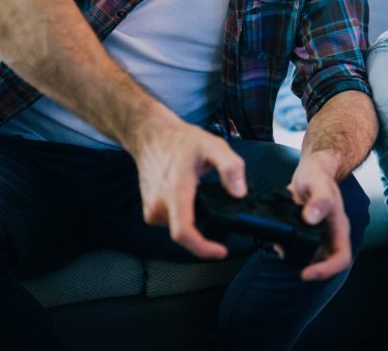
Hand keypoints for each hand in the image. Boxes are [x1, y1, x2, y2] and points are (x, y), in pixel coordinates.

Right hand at [127, 110, 245, 259]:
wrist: (151, 136)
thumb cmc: (182, 141)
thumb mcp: (214, 146)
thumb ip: (230, 168)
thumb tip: (239, 194)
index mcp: (176, 190)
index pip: (184, 232)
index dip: (202, 248)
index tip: (220, 252)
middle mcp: (159, 203)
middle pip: (185, 233)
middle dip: (205, 231)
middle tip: (219, 210)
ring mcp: (151, 209)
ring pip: (179, 228)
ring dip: (194, 220)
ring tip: (201, 195)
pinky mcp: (149, 211)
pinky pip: (172, 222)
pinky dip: (184, 216)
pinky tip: (189, 198)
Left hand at [288, 150, 351, 280]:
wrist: (312, 170)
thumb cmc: (319, 175)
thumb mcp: (318, 184)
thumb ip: (319, 200)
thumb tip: (311, 219)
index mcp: (339, 227)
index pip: (342, 258)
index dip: (326, 270)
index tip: (306, 273)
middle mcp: (331, 235)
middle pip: (325, 263)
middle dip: (306, 266)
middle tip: (286, 255)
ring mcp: (319, 235)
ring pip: (311, 258)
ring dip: (294, 258)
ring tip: (279, 246)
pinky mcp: (306, 233)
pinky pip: (299, 248)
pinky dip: (287, 248)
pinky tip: (277, 240)